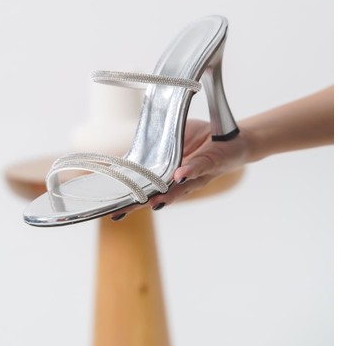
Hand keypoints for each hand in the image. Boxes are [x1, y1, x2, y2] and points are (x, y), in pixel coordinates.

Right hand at [111, 119, 251, 219]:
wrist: (234, 138)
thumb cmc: (203, 139)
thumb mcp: (178, 134)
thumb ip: (161, 137)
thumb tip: (138, 132)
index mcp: (168, 173)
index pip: (145, 186)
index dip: (128, 196)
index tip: (111, 206)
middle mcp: (181, 180)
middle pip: (158, 195)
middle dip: (140, 204)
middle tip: (121, 213)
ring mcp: (197, 175)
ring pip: (180, 189)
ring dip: (166, 195)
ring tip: (152, 203)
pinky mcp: (212, 165)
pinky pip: (200, 168)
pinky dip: (190, 171)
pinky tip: (178, 175)